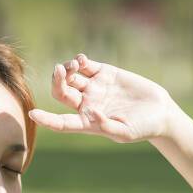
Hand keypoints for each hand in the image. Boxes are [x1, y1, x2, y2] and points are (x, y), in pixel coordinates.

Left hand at [28, 53, 176, 142]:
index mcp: (87, 122)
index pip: (61, 122)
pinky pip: (86, 66)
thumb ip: (108, 126)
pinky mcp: (104, 74)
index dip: (47, 119)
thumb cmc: (142, 128)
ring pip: (71, 77)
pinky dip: (80, 61)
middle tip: (60, 71)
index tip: (33, 114)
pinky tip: (81, 60)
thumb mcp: (125, 132)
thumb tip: (92, 114)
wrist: (159, 112)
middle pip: (61, 92)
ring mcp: (94, 88)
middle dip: (57, 81)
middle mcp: (86, 104)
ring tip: (76, 64)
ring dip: (67, 69)